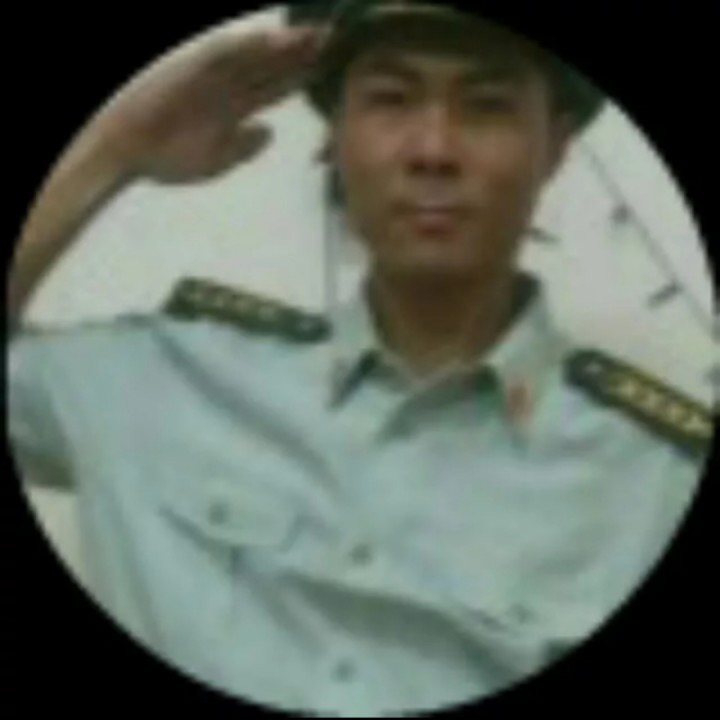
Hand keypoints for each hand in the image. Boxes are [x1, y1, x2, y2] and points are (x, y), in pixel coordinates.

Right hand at [94, 21, 329, 183]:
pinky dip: (246, 46)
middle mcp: (227, 86)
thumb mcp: (217, 160)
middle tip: (336, 42)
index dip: (301, 78)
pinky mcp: (191, 68)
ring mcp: (210, 75)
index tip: (331, 71)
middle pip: (271, 67)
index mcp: (234, 108)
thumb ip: (244, 146)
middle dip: (302, 56)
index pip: (275, 89)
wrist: (128, 153)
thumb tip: (268, 131)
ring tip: (314, 36)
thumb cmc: (168, 157)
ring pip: (253, 56)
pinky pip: (221, 54)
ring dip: (282, 45)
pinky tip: (272, 39)